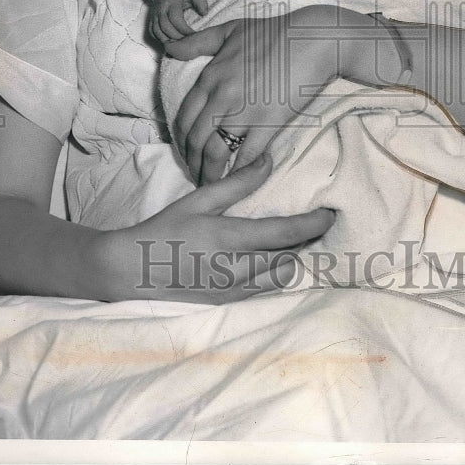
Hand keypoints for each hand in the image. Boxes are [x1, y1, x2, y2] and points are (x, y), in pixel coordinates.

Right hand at [100, 153, 334, 302]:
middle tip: (313, 223)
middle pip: (290, 259)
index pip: (285, 234)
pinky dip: (273, 274)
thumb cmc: (164, 229)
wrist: (133, 270)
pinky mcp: (227, 303)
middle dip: (306, 242)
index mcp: (229, 239)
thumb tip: (268, 162)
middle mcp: (236, 269)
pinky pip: (263, 291)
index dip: (313, 224)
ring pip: (280, 279)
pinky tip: (268, 259)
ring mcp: (232, 291)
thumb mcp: (199, 200)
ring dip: (291, 260)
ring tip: (292, 241)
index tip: (330, 213)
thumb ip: (237, 183)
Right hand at [149, 0, 207, 43]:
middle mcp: (161, 10)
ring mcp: (154, 15)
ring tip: (179, 43)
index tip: (194, 34)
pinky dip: (159, 39)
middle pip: (165, 28)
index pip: (176, 20)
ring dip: (168, 40)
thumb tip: (204, 13)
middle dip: (177, 37)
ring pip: (156, 32)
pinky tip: (169, 40)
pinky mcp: (151, 18)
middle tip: (187, 41)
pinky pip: (152, 32)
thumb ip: (200, 2)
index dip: (184, 30)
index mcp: (172, 3)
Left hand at [165, 5, 371, 184]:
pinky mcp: (268, 124)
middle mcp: (221, 97)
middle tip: (195, 174)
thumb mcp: (229, 30)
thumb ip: (197, 42)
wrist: (311, 39)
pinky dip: (240, 172)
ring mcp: (243, 112)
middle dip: (191, 162)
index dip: (181, 141)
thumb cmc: (273, 32)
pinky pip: (246, 156)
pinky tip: (238, 179)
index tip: (186, 152)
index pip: (184, 117)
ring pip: (215, 153)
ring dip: (210, 173)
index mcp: (210, 76)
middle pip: (195, 140)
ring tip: (211, 183)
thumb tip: (169, 48)